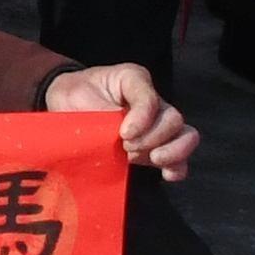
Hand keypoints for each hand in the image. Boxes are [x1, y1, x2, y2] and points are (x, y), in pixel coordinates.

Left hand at [43, 64, 202, 181]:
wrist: (68, 108)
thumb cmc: (73, 97)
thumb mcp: (75, 95)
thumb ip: (97, 114)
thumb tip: (116, 138)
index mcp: (133, 79)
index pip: (149, 97)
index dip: (142, 118)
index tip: (123, 134)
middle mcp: (152, 100)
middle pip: (172, 118)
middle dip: (152, 138)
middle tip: (127, 147)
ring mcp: (158, 123)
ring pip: (185, 134)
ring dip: (171, 151)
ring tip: (152, 159)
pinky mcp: (156, 145)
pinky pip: (180, 156)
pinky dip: (177, 166)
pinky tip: (166, 174)